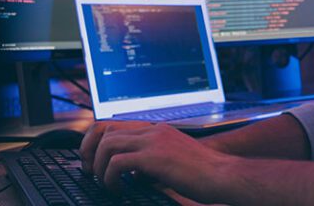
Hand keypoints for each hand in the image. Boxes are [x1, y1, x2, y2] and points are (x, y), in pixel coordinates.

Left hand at [83, 122, 235, 203]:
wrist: (223, 175)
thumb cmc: (203, 174)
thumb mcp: (173, 162)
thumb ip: (151, 163)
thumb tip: (132, 175)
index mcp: (156, 129)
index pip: (115, 124)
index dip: (97, 140)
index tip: (92, 160)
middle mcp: (153, 130)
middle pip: (105, 129)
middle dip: (90, 151)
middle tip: (90, 172)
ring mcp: (153, 141)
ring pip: (107, 144)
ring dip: (99, 165)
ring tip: (104, 182)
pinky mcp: (154, 157)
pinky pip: (117, 163)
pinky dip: (110, 177)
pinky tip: (118, 190)